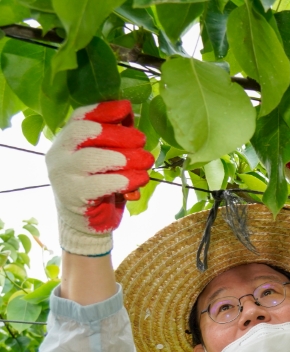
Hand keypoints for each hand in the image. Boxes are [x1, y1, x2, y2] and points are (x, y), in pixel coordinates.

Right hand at [46, 101, 153, 255]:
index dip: (104, 110)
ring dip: (125, 158)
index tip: (127, 108)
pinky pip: (99, 184)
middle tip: (142, 140)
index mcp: (67, 139)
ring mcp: (63, 175)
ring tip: (146, 162)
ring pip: (92, 158)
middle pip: (85, 132)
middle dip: (118, 134)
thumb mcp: (108, 158)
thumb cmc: (100, 184)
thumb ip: (117, 139)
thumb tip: (130, 114)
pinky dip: (124, 180)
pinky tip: (139, 180)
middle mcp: (59, 153)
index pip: (80, 117)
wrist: (86, 223)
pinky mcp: (73, 196)